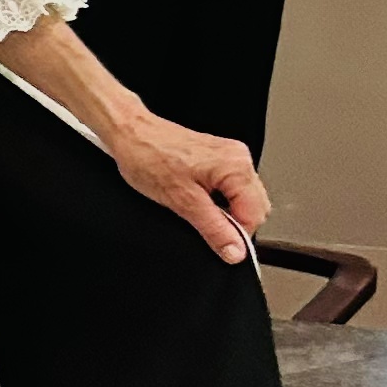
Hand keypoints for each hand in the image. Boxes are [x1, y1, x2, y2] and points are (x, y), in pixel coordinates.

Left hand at [100, 103, 268, 263]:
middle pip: (255, 207)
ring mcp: (230, 157)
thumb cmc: (148, 158)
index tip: (221, 244)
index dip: (238, 235)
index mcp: (236, 167)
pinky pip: (230, 187)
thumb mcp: (181, 201)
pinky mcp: (219, 158)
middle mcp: (238, 159)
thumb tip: (235, 252)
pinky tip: (196, 197)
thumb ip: (213, 229)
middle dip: (233, 222)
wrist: (130, 134)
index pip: (256, 215)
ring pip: (243, 198)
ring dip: (225, 210)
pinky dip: (218, 199)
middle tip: (203, 222)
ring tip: (195, 205)